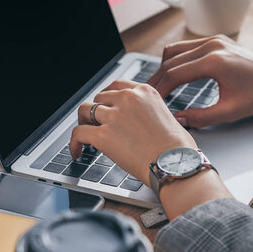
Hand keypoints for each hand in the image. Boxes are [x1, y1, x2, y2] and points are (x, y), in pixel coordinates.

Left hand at [70, 80, 195, 184]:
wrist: (176, 165)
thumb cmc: (178, 149)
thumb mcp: (169, 116)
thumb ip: (150, 112)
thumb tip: (141, 121)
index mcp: (144, 92)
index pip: (117, 86)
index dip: (108, 98)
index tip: (106, 107)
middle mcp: (127, 99)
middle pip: (100, 97)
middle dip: (97, 111)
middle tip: (97, 124)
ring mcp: (113, 116)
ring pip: (85, 110)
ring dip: (84, 122)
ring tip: (86, 135)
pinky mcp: (103, 135)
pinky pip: (78, 132)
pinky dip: (74, 142)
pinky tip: (77, 151)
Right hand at [148, 35, 252, 127]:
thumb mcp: (230, 112)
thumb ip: (201, 117)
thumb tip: (177, 120)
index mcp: (215, 62)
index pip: (175, 74)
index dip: (160, 89)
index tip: (152, 100)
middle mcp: (212, 46)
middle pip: (170, 61)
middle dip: (157, 79)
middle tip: (147, 94)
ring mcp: (213, 40)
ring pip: (174, 50)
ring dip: (162, 67)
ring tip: (157, 83)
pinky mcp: (215, 39)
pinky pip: (185, 47)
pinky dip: (174, 59)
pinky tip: (171, 72)